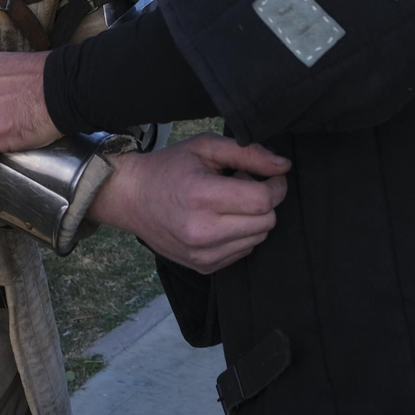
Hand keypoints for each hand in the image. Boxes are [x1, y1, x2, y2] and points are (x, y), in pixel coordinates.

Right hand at [88, 133, 290, 273]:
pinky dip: (241, 234)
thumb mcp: (205, 147)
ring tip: (228, 202)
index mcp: (202, 196)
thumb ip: (247, 153)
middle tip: (242, 185)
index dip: (275, 185)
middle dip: (264, 201)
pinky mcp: (203, 267)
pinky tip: (221, 219)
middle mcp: (203, 231)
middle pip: (266, 222)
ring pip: (258, 238)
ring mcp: (203, 254)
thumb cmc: (169, 167)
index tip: (269, 175)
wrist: (130, 198)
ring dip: (253, 219)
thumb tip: (284, 165)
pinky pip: (243, 252)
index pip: (263, 200)